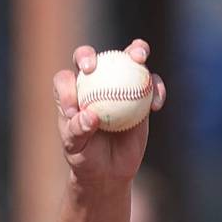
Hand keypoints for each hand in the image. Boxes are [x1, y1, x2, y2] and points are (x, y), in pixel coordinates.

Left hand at [53, 40, 166, 185]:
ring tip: (139, 58)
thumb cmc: (86, 158)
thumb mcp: (76, 148)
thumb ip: (78, 131)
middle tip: (92, 66)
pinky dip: (156, 89)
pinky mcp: (141, 93)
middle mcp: (93, 83)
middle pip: (89, 58)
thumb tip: (90, 115)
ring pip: (127, 60)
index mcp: (71, 94)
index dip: (66, 86)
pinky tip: (156, 104)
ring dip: (136, 51)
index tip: (74, 108)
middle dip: (87, 54)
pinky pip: (151, 84)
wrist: (109, 170)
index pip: (64, 80)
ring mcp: (118, 84)